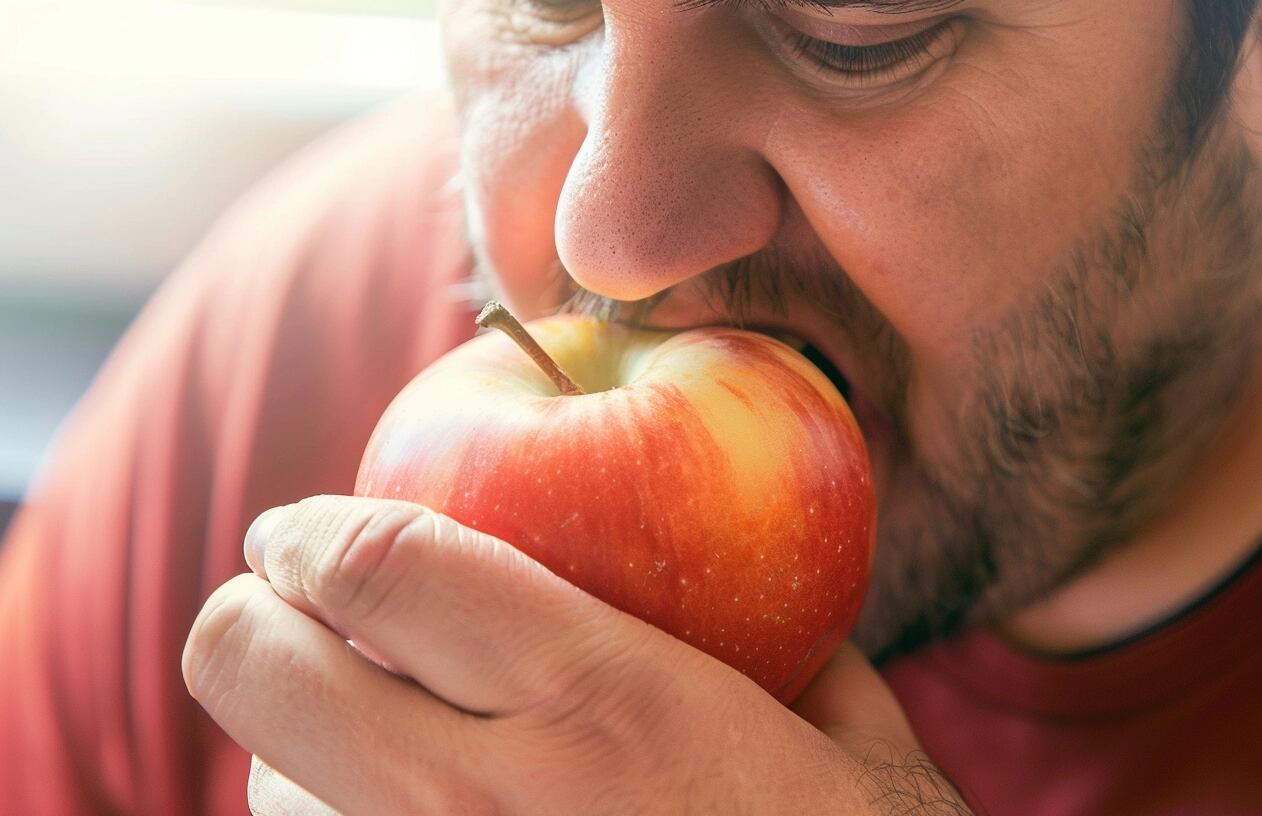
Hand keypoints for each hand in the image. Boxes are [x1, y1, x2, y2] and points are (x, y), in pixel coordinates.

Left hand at [182, 495, 973, 814]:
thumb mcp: (859, 746)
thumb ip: (792, 652)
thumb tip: (755, 601)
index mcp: (599, 701)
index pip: (378, 564)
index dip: (314, 526)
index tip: (304, 529)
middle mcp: (476, 803)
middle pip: (249, 665)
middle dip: (253, 614)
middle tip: (302, 608)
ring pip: (261, 791)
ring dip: (302, 747)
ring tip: (380, 743)